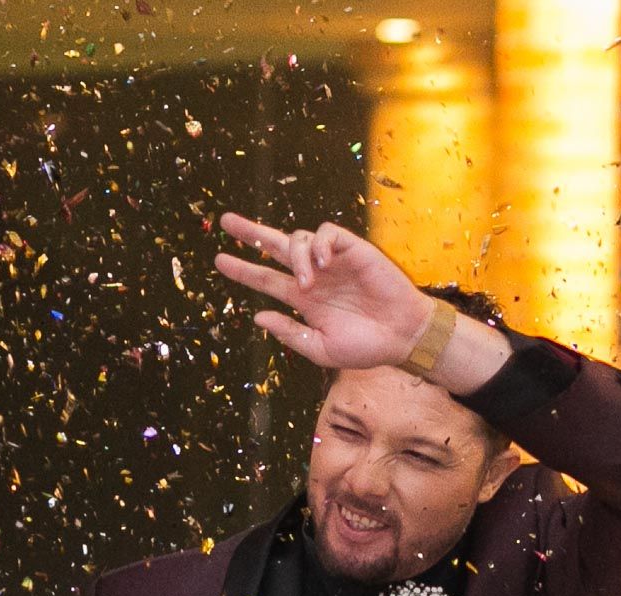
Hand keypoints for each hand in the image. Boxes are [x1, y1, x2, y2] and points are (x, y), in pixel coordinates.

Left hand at [213, 213, 432, 371]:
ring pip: (299, 239)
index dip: (242, 270)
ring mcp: (333, 262)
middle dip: (250, 232)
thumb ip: (289, 333)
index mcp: (303, 299)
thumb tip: (257, 316)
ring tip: (304, 284)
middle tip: (225, 221)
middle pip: (276, 246)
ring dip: (295, 257)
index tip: (219, 260)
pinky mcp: (355, 250)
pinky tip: (322, 264)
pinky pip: (329, 233)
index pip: (266, 278)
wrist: (401, 339)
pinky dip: (320, 244)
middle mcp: (314, 276)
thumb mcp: (319, 348)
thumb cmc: (364, 347)